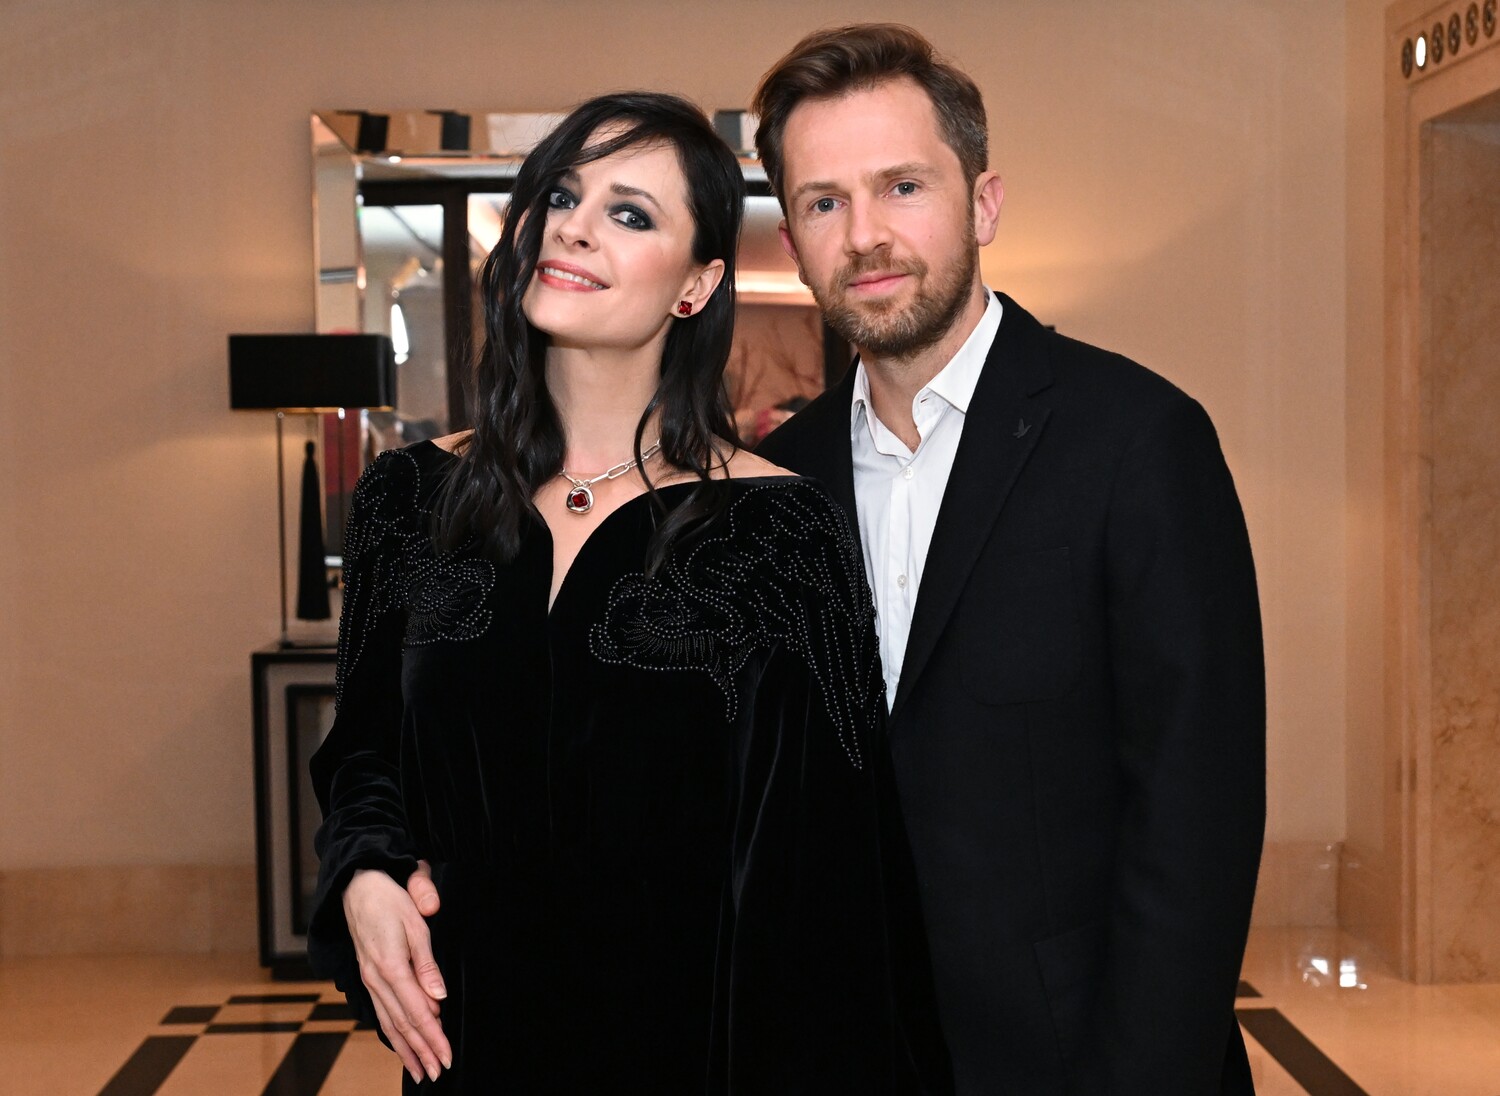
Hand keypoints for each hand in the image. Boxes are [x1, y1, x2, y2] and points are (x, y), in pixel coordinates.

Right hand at [343, 866, 451, 1083]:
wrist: (356, 887)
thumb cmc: (391, 900)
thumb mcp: (416, 924)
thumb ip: (427, 963)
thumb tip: (438, 997)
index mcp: (391, 966)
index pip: (416, 1011)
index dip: (433, 1036)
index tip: (446, 1055)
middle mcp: (376, 979)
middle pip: (402, 1024)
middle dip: (421, 1051)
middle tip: (438, 1072)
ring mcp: (369, 981)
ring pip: (388, 1023)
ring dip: (406, 1050)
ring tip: (420, 1070)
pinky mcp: (367, 978)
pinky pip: (380, 1013)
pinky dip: (391, 1034)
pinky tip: (401, 1046)